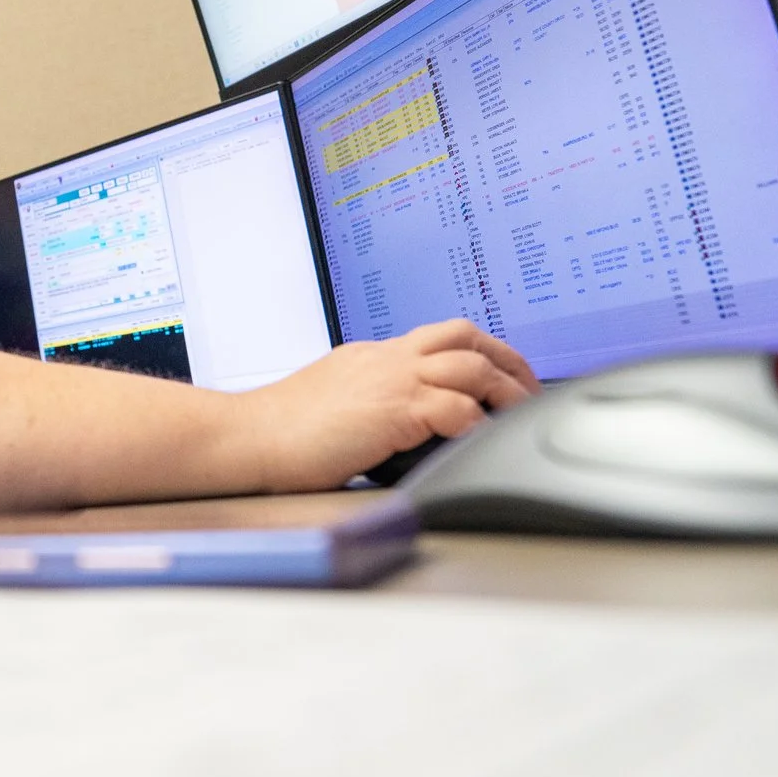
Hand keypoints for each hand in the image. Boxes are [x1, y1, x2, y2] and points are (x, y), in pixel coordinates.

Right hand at [253, 320, 539, 488]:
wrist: (249, 436)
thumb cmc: (281, 432)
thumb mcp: (334, 403)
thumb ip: (371, 403)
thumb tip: (400, 427)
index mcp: (374, 356)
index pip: (441, 338)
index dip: (481, 352)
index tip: (501, 376)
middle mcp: (387, 359)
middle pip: (466, 337)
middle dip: (507, 360)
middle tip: (528, 391)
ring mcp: (391, 380)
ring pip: (472, 366)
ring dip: (506, 391)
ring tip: (520, 416)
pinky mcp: (393, 410)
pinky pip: (455, 408)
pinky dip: (478, 423)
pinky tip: (483, 440)